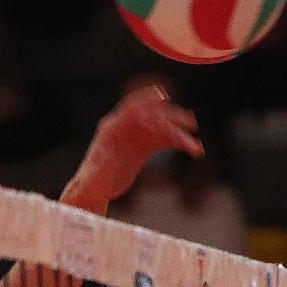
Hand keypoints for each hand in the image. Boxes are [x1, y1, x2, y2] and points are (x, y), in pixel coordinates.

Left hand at [69, 86, 202, 207]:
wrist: (95, 189)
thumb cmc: (90, 185)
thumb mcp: (92, 181)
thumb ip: (94, 176)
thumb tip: (92, 176)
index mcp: (111, 129)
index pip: (131, 108)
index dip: (146, 100)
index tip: (163, 97)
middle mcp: (125, 128)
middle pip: (152, 117)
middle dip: (171, 119)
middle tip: (191, 124)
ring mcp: (136, 136)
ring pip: (162, 129)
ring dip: (180, 134)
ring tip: (196, 147)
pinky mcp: (144, 146)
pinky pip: (165, 140)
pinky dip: (179, 143)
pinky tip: (194, 150)